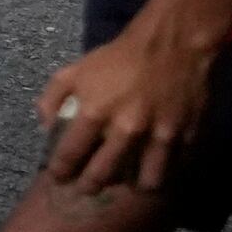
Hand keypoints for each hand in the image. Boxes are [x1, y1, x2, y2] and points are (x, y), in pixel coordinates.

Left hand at [35, 17, 213, 195]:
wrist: (171, 44)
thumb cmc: (118, 59)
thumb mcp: (74, 71)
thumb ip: (51, 99)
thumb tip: (45, 129)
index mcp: (94, 113)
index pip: (69, 157)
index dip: (60, 172)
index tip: (59, 177)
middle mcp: (126, 130)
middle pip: (103, 177)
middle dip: (89, 186)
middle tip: (86, 187)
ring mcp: (159, 136)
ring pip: (143, 181)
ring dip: (131, 185)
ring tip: (124, 180)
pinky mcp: (186, 136)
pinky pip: (172, 168)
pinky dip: (161, 171)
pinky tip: (151, 167)